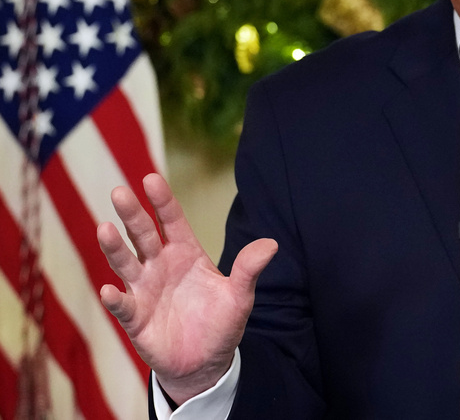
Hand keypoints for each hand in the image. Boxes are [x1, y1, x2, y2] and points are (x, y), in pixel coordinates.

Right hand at [97, 173, 277, 404]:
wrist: (206, 362)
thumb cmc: (221, 322)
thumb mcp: (239, 295)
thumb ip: (249, 269)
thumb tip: (272, 244)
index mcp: (186, 253)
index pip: (173, 221)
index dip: (162, 201)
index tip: (151, 179)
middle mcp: (160, 266)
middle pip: (143, 235)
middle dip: (132, 214)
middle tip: (119, 192)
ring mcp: (144, 290)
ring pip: (126, 263)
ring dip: (114, 248)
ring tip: (104, 229)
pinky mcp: (135, 318)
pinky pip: (123, 306)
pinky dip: (115, 298)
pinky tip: (110, 290)